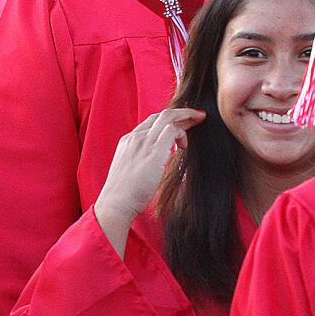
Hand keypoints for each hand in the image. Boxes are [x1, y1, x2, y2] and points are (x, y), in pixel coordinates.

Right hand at [93, 107, 204, 255]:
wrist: (116, 203)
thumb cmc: (125, 194)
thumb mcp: (131, 170)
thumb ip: (144, 161)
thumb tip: (160, 162)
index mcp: (128, 141)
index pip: (151, 121)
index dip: (169, 120)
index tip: (182, 123)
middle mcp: (135, 138)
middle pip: (161, 115)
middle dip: (182, 112)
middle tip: (198, 116)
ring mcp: (143, 142)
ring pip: (168, 118)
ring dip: (186, 117)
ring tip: (199, 121)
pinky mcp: (153, 152)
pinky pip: (171, 131)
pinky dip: (182, 134)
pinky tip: (184, 147)